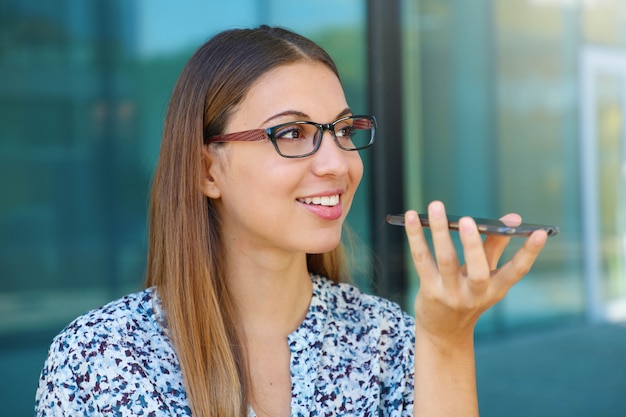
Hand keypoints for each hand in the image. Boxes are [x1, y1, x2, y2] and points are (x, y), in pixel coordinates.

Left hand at [406, 201, 547, 347]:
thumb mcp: (486, 275)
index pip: (517, 271)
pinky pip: (422, 259)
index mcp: (495, 289)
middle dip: (473, 244)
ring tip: (436, 207)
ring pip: (446, 260)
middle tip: (468, 220)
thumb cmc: (468, 294)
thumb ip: (496, 245)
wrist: (444, 332)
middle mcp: (475, 294)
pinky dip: (416, 237)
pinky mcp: (429, 291)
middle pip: (478, 269)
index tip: (541, 233)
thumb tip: (514, 217)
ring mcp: (451, 294)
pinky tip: (413, 218)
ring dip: (440, 232)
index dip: (530, 252)